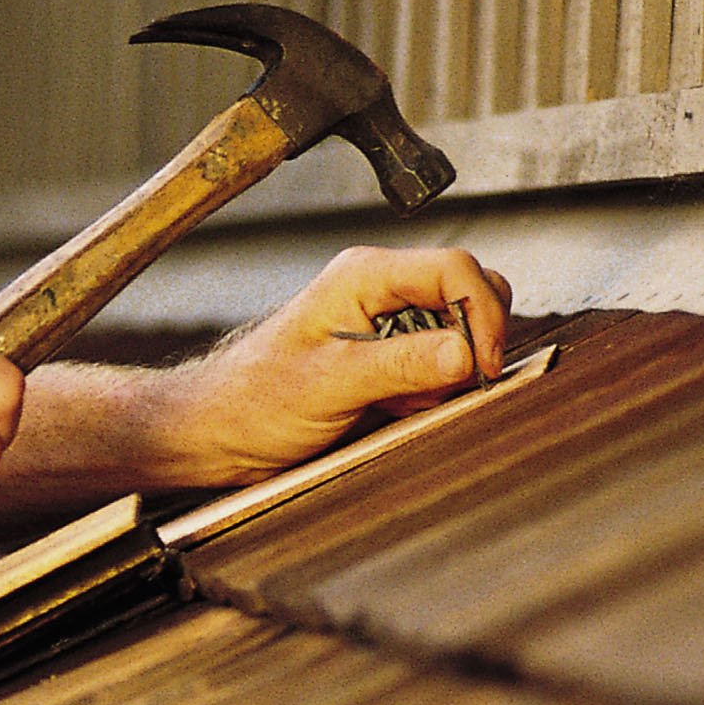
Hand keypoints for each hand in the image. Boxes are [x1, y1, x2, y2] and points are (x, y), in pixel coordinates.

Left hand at [153, 245, 513, 483]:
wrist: (219, 433)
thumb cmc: (253, 402)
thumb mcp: (330, 384)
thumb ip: (401, 365)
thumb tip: (466, 353)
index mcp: (365, 276)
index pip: (457, 270)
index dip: (483, 315)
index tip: (484, 365)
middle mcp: (381, 291)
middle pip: (469, 297)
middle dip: (472, 345)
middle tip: (439, 389)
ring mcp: (387, 324)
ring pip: (461, 336)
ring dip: (449, 377)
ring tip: (398, 405)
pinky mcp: (388, 358)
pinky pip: (440, 368)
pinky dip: (433, 393)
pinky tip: (392, 411)